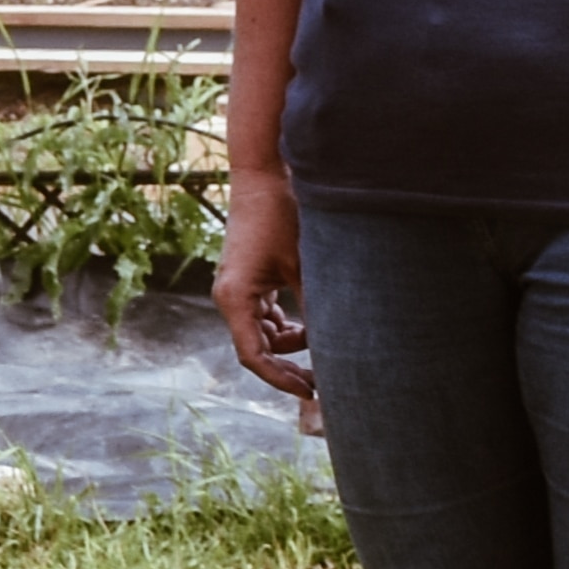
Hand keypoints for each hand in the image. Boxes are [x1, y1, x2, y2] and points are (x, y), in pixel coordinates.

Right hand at [214, 170, 312, 402]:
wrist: (264, 178)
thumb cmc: (280, 216)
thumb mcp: (304, 265)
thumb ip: (316, 306)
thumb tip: (339, 345)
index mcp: (234, 298)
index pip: (253, 355)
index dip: (280, 378)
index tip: (310, 391)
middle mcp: (230, 298)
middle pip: (258, 348)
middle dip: (288, 365)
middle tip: (323, 381)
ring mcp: (238, 290)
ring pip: (264, 333)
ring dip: (291, 342)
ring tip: (325, 343)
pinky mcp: (248, 280)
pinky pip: (265, 315)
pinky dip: (287, 322)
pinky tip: (312, 321)